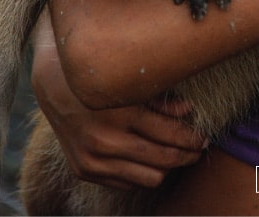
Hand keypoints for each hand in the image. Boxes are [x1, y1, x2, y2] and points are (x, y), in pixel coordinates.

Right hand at [30, 10, 205, 190]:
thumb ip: (161, 100)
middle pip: (162, 160)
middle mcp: (105, 140)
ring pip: (148, 178)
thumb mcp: (131, 81)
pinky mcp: (84, 170)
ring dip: (165, 168)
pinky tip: (147, 157)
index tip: (204, 137)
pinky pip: (125, 182)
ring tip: (174, 154)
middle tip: (199, 149)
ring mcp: (93, 159)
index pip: (170, 135)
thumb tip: (190, 112)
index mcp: (120, 114)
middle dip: (186, 155)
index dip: (192, 138)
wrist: (53, 85)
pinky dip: (140, 172)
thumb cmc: (100, 76)